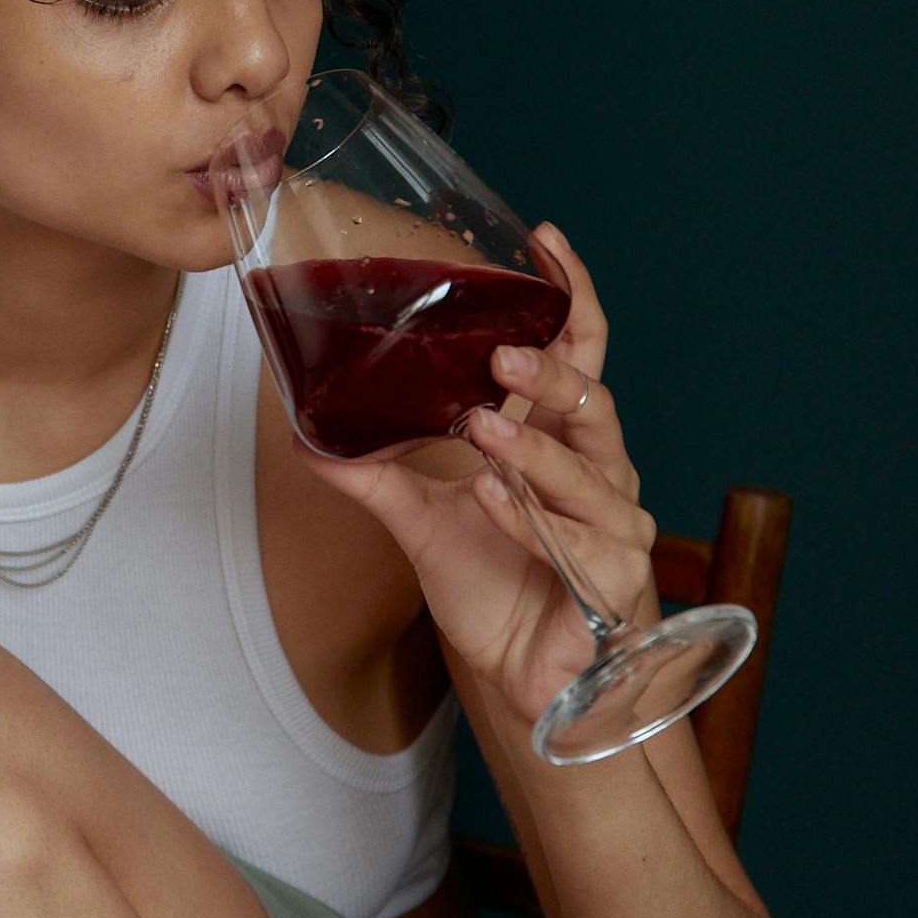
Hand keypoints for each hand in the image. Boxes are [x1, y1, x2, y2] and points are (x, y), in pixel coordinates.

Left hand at [301, 227, 656, 729]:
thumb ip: (372, 474)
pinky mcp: (614, 580)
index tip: (546, 240)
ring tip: (484, 428)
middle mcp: (598, 470)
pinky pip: (575, 543)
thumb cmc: (494, 587)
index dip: (571, 295)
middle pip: (593, 401)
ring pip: (585, 471)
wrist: (524, 678)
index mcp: (561, 438)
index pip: (578, 351)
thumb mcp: (421, 522)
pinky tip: (490, 502)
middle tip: (499, 357)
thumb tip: (303, 433)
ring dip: (533, 450)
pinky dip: (529, 519)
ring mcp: (614, 525)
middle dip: (549, 376)